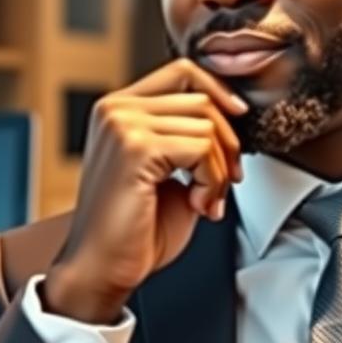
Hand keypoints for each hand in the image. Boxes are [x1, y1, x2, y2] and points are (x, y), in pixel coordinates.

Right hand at [42, 59, 247, 323]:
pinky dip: (212, 181)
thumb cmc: (134, 230)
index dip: (220, 93)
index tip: (239, 121)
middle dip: (227, 145)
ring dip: (220, 170)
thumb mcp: (170, 171)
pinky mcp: (134, 147)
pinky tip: (199, 205)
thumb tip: (233, 118)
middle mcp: (115, 109)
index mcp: (119, 109)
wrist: (102, 270)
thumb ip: (191, 139)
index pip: (183, 72)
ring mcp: (122, 125)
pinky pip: (201, 148)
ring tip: (207, 200)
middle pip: (202, 99)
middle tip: (225, 184)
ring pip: (207, 125)